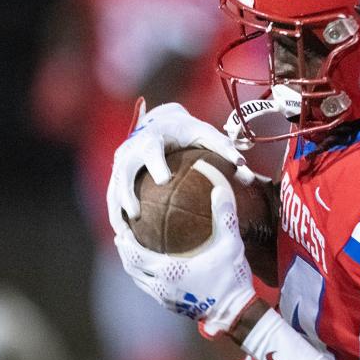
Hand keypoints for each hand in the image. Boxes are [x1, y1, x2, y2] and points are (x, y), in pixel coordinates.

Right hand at [107, 98, 254, 232]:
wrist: (162, 121)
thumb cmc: (188, 131)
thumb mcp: (207, 134)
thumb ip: (225, 148)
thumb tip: (246, 169)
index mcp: (153, 137)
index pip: (151, 149)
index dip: (156, 164)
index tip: (164, 180)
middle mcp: (131, 148)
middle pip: (123, 171)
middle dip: (126, 192)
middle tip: (135, 214)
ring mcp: (121, 162)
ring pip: (113, 188)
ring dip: (116, 211)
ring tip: (126, 235)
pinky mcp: (117, 174)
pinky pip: (113, 197)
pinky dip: (117, 216)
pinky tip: (126, 237)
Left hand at [114, 173, 256, 338]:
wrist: (236, 313)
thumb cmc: (232, 278)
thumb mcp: (230, 245)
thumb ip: (224, 216)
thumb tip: (220, 189)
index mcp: (169, 271)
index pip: (134, 255)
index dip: (125, 240)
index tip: (122, 227)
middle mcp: (161, 287)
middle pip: (131, 268)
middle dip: (124, 252)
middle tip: (122, 236)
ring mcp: (166, 299)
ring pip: (139, 281)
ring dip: (133, 266)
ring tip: (133, 251)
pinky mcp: (173, 307)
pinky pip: (151, 289)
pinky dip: (146, 277)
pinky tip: (155, 270)